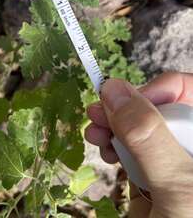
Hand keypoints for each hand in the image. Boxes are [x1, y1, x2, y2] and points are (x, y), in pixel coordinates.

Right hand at [85, 73, 192, 216]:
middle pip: (160, 106)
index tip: (133, 101)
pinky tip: (101, 143)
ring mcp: (171, 159)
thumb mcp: (178, 188)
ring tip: (94, 129)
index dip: (163, 89)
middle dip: (127, 107)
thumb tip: (114, 89)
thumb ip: (148, 136)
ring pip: (140, 125)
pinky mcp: (151, 172)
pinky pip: (129, 145)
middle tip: (98, 111)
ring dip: (113, 123)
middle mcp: (190, 145)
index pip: (191, 93)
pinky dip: (112, 141)